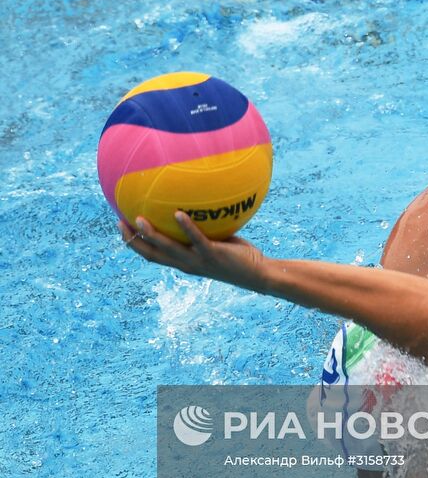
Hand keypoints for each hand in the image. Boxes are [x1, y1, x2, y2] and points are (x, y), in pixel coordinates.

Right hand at [119, 212, 266, 291]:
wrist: (256, 273)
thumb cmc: (238, 256)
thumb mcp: (215, 241)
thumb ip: (203, 229)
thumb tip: (195, 205)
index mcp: (184, 261)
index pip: (152, 255)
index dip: (134, 244)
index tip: (121, 227)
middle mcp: (186, 263)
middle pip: (152, 254)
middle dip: (133, 240)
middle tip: (120, 223)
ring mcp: (198, 260)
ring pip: (168, 248)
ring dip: (152, 234)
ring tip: (139, 218)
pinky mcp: (212, 254)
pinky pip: (196, 239)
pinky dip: (186, 227)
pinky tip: (178, 212)